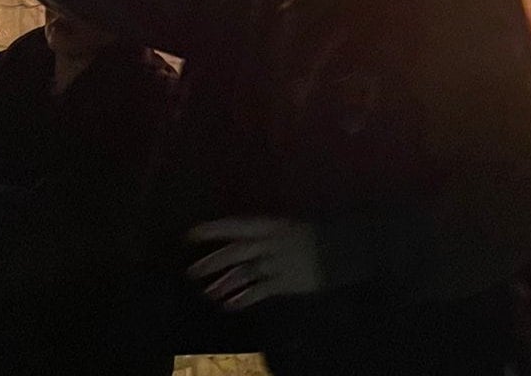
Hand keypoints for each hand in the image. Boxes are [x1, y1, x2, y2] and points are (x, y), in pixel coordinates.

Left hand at [187, 217, 323, 310]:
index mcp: (268, 224)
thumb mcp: (284, 225)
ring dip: (224, 284)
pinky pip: (260, 291)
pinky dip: (244, 298)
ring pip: (244, 273)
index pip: (234, 225)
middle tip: (191, 272)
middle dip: (212, 262)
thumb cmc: (311, 234)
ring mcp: (276, 263)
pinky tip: (230, 305)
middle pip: (235, 252)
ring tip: (208, 293)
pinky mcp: (285, 282)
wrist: (340, 248)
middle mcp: (269, 242)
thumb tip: (237, 238)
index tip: (190, 235)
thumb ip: (262, 232)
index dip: (211, 230)